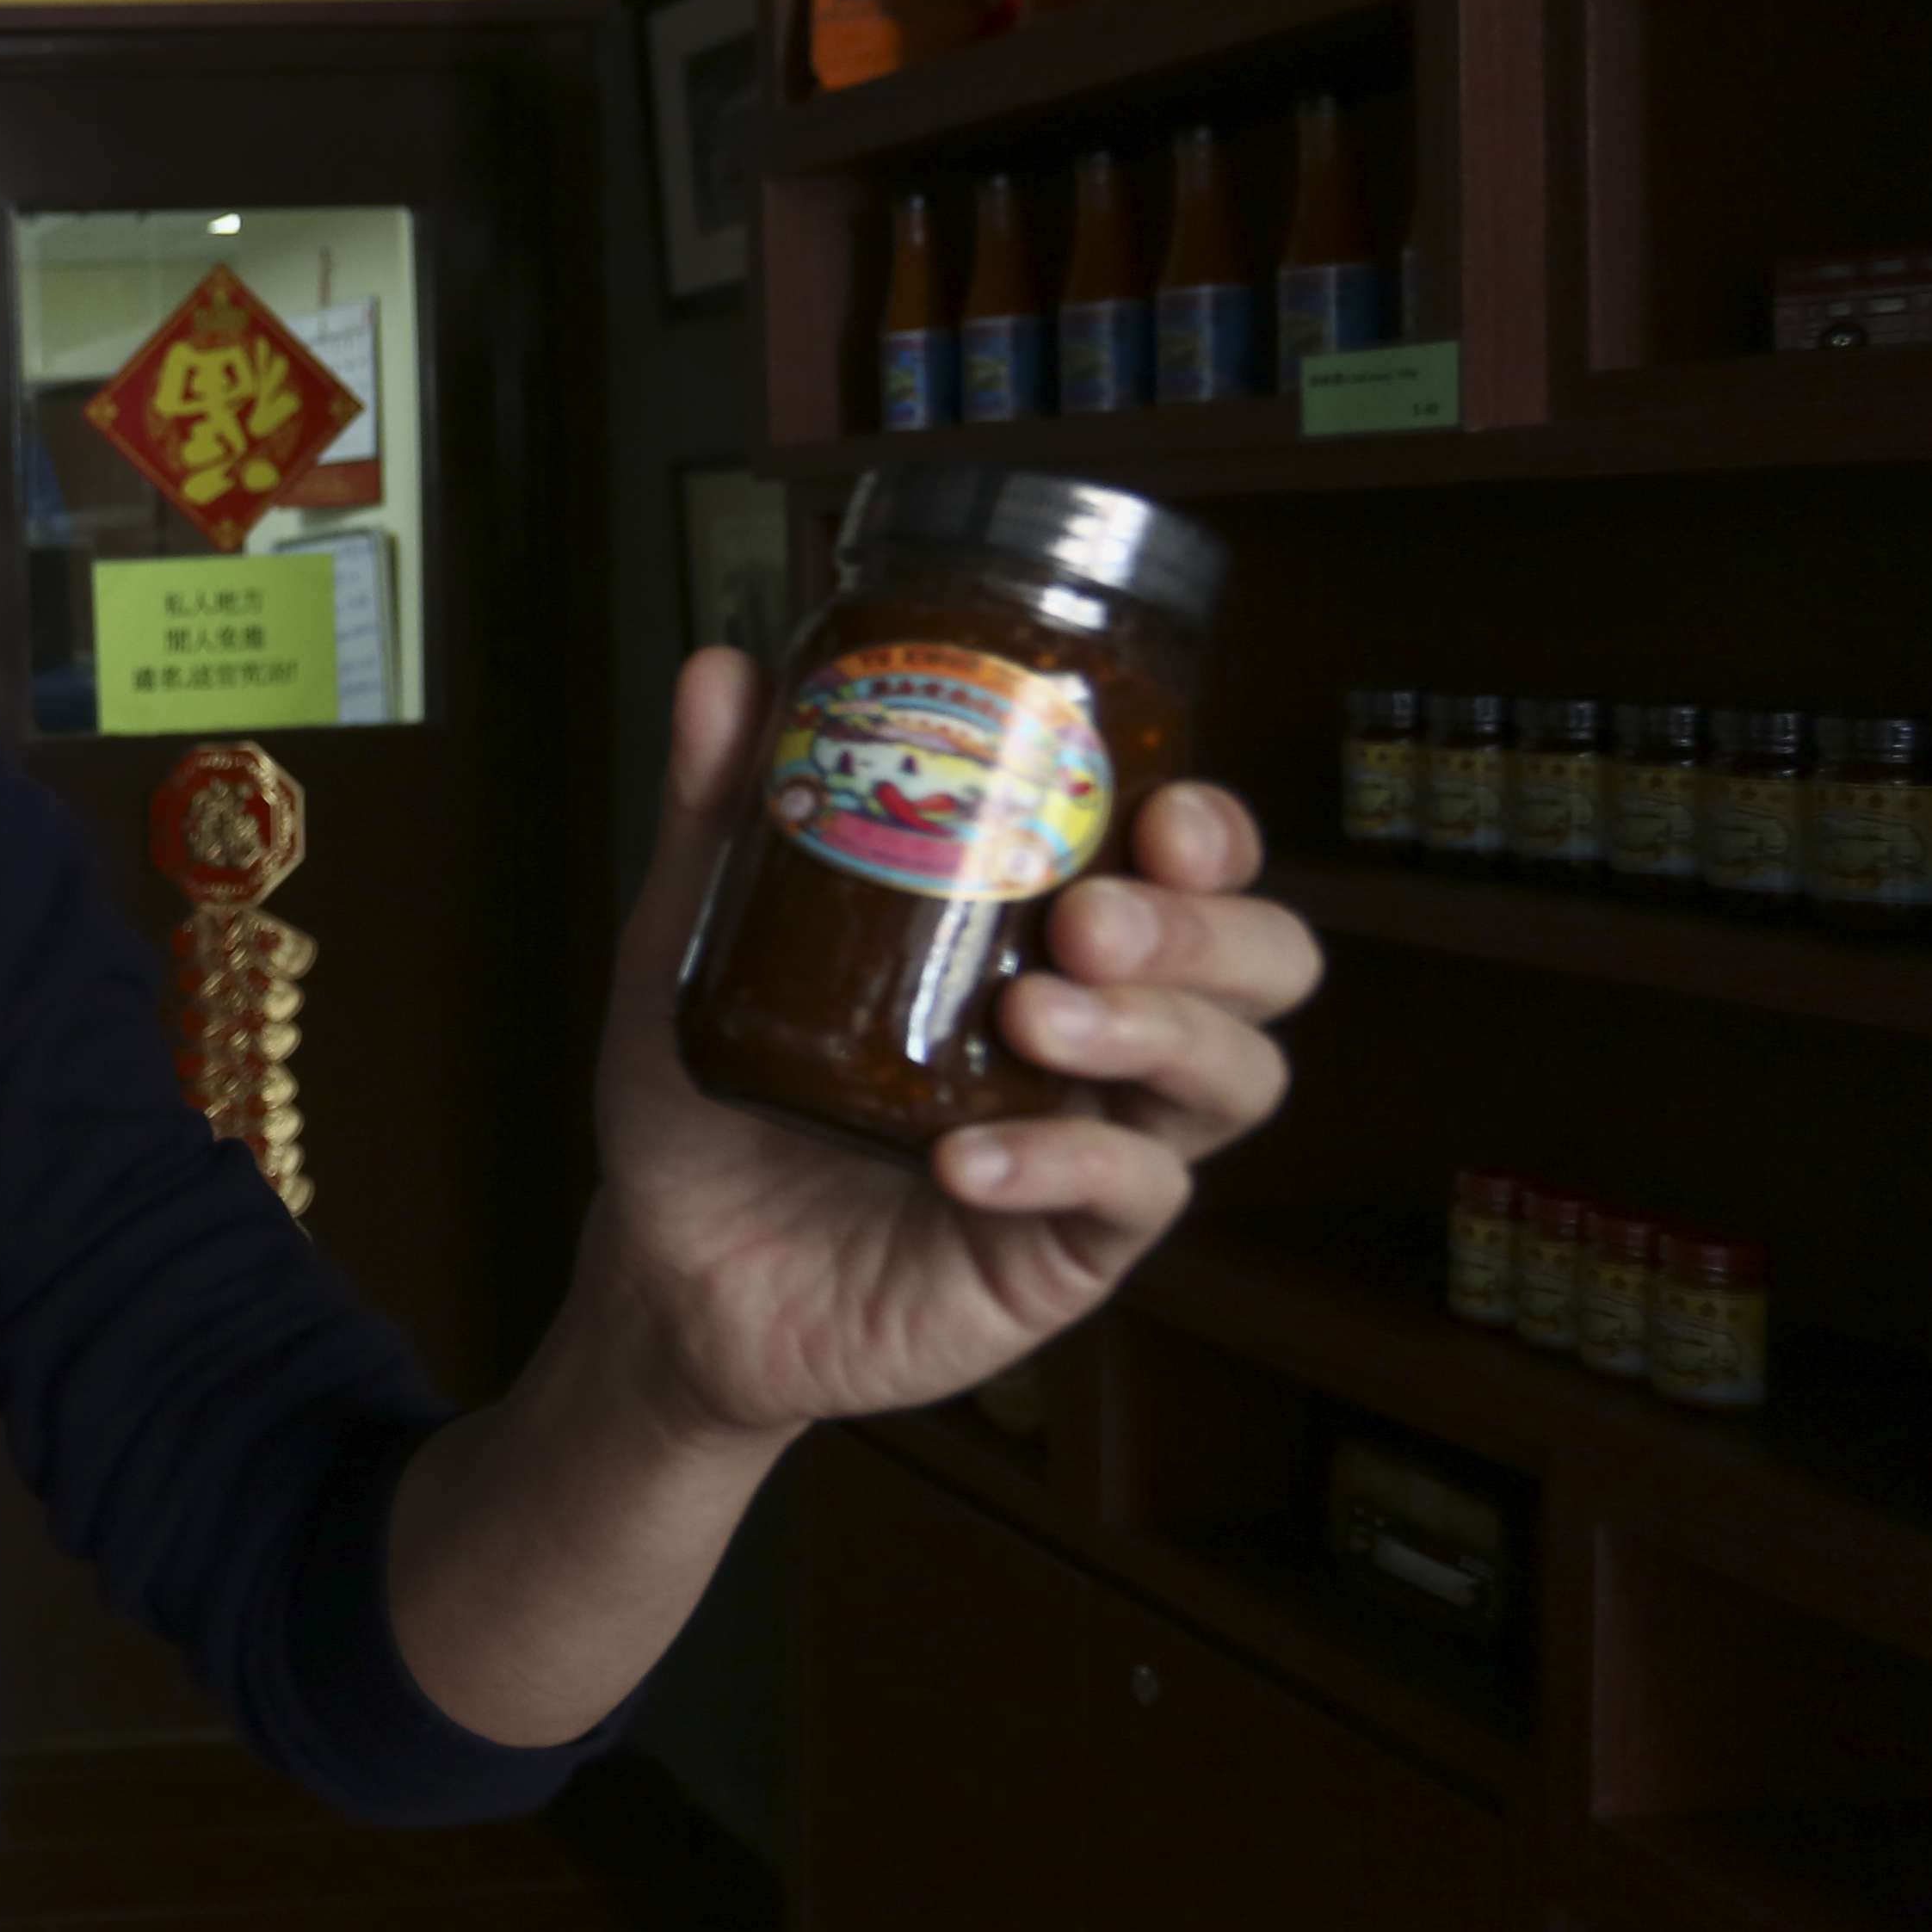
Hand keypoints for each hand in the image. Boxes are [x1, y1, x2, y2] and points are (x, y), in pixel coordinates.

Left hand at [583, 647, 1320, 1440]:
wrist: (666, 1267)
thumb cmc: (711, 1098)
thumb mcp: (698, 943)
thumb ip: (722, 815)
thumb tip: (723, 663)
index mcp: (1049, 936)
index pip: (1197, 866)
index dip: (1214, 830)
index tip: (1158, 806)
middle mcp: (1107, 1032)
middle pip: (1265, 963)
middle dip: (1206, 927)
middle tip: (1091, 918)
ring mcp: (1102, 1145)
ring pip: (1233, 1076)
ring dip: (1155, 1030)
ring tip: (1037, 1014)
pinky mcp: (1069, 1254)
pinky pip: (1128, 1201)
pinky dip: (1059, 1166)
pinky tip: (966, 1160)